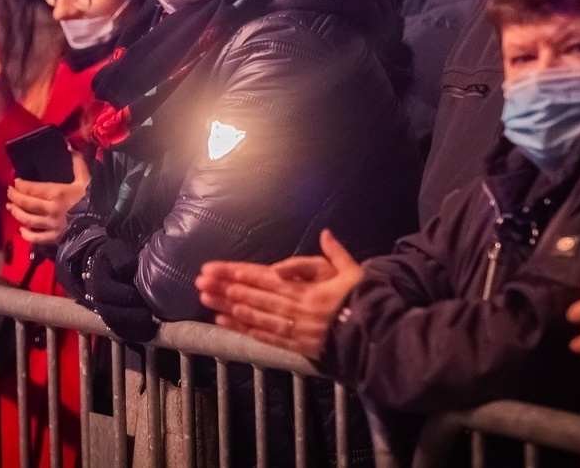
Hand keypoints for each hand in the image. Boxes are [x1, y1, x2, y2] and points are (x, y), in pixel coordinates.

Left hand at [8, 152, 90, 243]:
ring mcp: (50, 225)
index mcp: (56, 193)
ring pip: (27, 219)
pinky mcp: (54, 238)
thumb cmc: (93, 200)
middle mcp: (49, 209)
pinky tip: (21, 231)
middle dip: (15, 197)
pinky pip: (36, 238)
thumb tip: (69, 147)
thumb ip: (77, 163)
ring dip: (16, 213)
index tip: (15, 182)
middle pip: (26, 203)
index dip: (21, 185)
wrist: (103, 225)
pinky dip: (27, 235)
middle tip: (9, 193)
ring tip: (10, 208)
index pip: (32, 188)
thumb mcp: (86, 179)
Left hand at [196, 229, 363, 360]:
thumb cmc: (365, 302)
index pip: (266, 278)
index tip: (216, 268)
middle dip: (226, 288)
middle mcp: (296, 309)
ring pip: (255, 316)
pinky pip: (265, 337)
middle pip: (254, 296)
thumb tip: (325, 234)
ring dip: (228, 308)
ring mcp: (294, 329)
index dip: (239, 273)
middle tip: (201, 282)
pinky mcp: (296, 346)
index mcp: (308, 289)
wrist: (378, 339)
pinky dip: (243, 329)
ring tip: (205, 299)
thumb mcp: (353, 272)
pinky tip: (224, 322)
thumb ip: (335, 254)